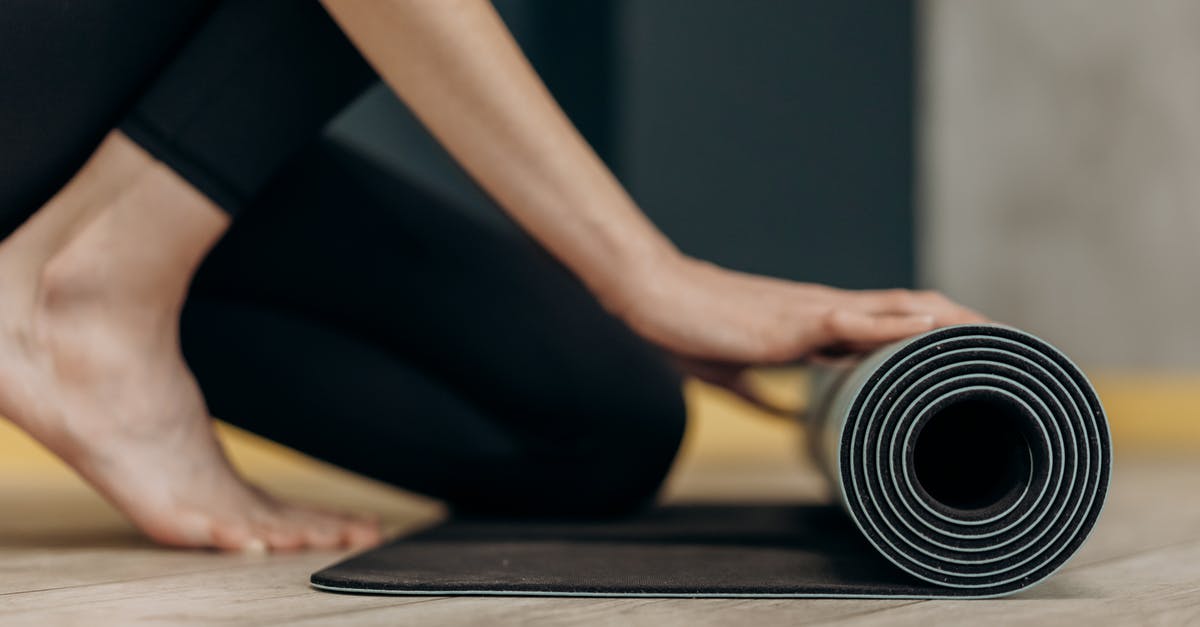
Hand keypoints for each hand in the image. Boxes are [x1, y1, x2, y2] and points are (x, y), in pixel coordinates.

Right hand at [609, 253, 986, 411]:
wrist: (656, 298)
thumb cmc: (689, 328)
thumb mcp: (733, 372)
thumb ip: (765, 395)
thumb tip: (789, 418)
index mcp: (816, 324)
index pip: (890, 323)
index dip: (934, 333)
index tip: (972, 350)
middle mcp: (826, 312)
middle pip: (913, 311)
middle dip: (965, 326)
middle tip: (1013, 345)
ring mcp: (816, 312)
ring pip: (900, 310)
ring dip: (951, 322)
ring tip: (998, 336)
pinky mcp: (797, 322)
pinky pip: (858, 322)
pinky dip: (899, 327)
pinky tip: (935, 330)